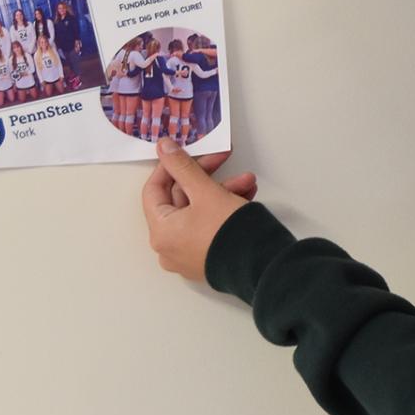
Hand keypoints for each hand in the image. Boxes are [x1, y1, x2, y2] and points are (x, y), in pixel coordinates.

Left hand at [142, 139, 257, 281]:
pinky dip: (223, 211)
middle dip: (207, 178)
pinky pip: (208, 228)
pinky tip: (244, 198)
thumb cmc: (228, 232)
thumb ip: (182, 166)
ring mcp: (188, 256)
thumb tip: (163, 148)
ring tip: (247, 182)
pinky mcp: (207, 260)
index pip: (154, 190)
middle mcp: (169, 248)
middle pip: (181, 200)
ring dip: (221, 192)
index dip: (170, 167)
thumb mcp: (205, 191)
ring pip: (199, 213)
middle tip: (223, 160)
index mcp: (161, 232)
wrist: (260, 266)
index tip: (185, 152)